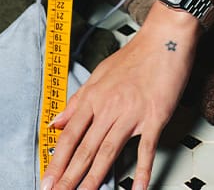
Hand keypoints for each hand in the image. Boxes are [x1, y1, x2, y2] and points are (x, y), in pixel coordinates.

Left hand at [42, 5, 201, 189]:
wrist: (165, 39)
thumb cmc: (135, 55)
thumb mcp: (100, 73)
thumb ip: (77, 100)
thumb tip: (56, 121)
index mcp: (95, 96)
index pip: (70, 135)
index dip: (57, 161)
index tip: (48, 180)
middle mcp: (110, 107)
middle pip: (86, 148)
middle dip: (69, 177)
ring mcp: (132, 114)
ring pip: (108, 152)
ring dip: (93, 179)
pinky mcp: (155, 118)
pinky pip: (146, 150)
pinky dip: (142, 172)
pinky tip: (137, 188)